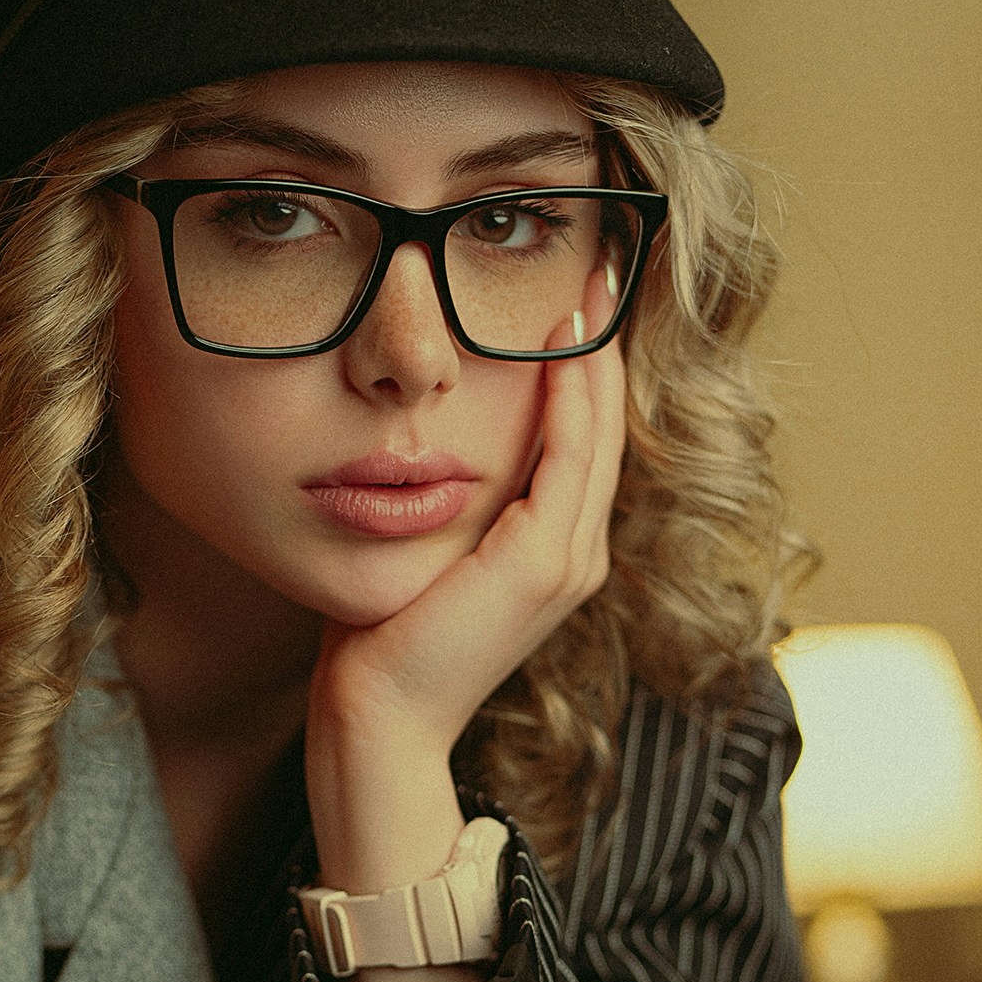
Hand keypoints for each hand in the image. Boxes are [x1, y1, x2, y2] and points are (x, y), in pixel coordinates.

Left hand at [304, 312, 627, 897]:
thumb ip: (442, 501)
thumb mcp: (422, 551)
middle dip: (603, 344)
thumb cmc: (380, 641)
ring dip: (595, 357)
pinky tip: (562, 344)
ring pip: (596, 434)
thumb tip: (415, 442)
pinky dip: (571, 398)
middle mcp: (576, 555)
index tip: (574, 296)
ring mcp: (568, 561)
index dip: (586, 367)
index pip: (583, 440)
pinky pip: (569, 459)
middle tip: (601, 264)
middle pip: (605, 426)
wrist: (377, 717)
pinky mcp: (542, 563)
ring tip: (589, 285)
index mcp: (553, 553)